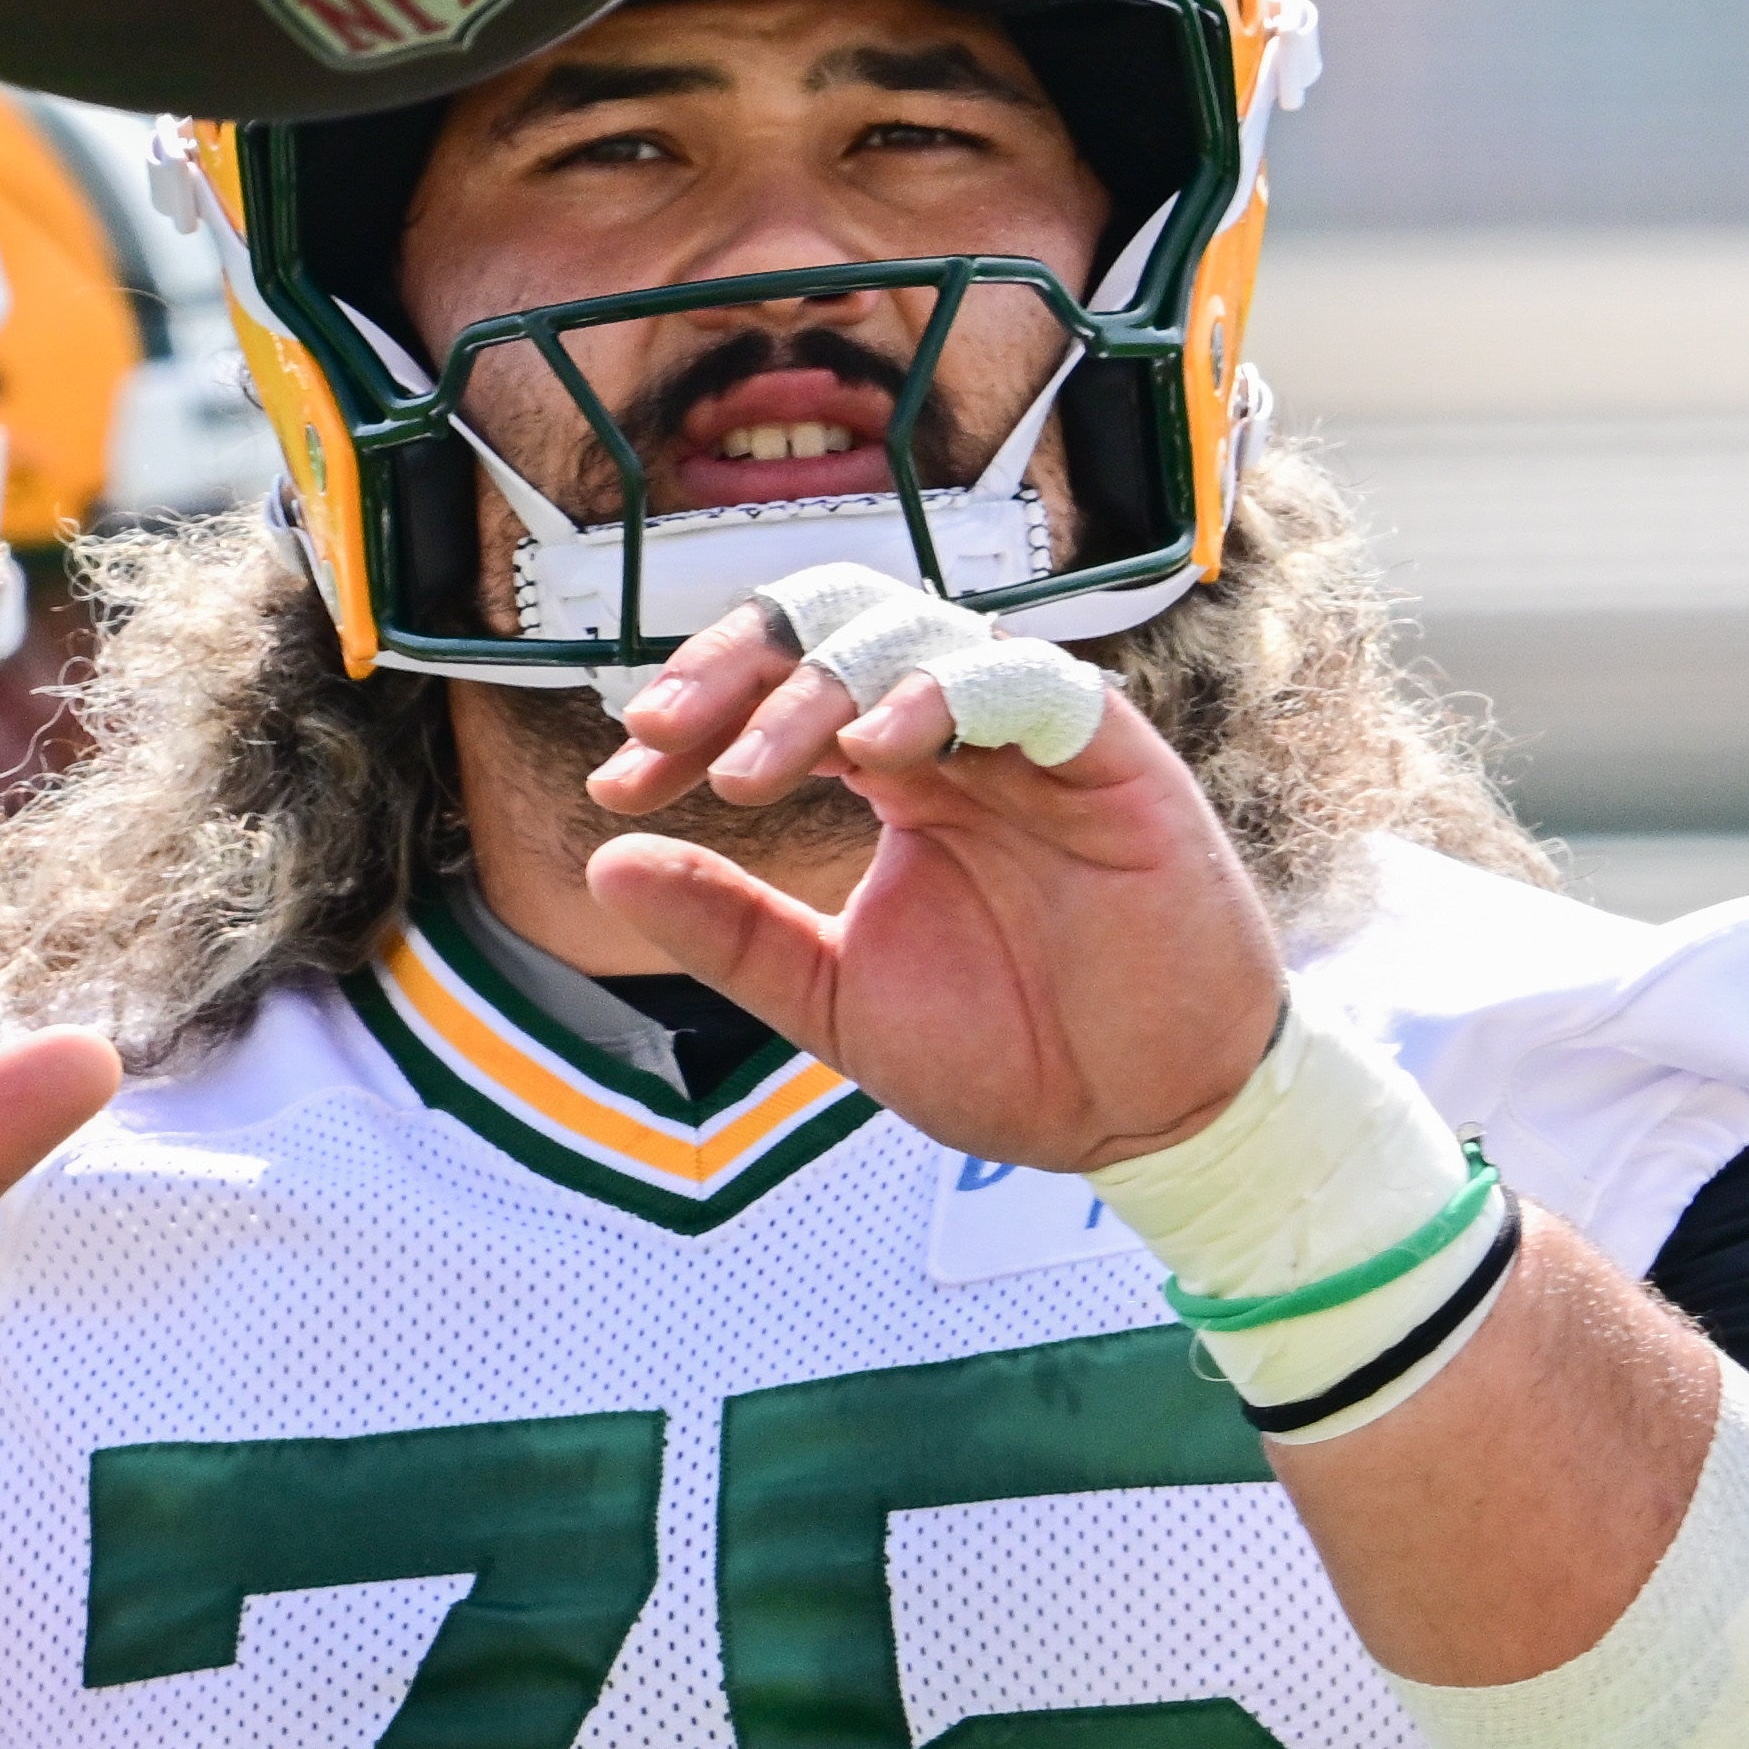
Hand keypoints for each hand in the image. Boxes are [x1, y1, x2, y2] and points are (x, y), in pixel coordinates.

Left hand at [581, 604, 1278, 1171]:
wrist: (1143, 1121)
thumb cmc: (1015, 1053)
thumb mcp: (834, 995)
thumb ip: (731, 927)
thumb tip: (605, 861)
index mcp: (896, 774)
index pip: (778, 690)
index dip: (692, 714)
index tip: (622, 783)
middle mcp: (958, 736)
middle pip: (831, 627)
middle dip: (732, 666)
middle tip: (657, 734)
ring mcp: (1031, 739)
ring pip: (910, 635)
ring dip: (812, 690)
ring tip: (746, 772)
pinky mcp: (1109, 758)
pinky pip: (1021, 681)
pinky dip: (937, 695)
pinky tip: (872, 748)